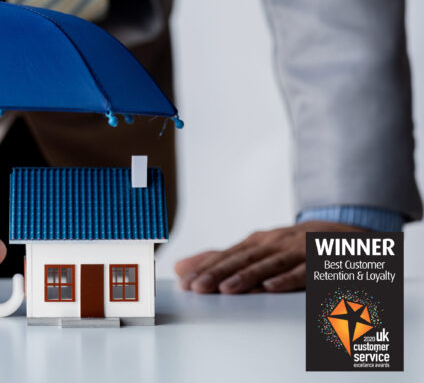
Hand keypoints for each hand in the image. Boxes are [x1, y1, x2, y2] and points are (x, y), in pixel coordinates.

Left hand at [174, 221, 367, 293]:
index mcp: (256, 242)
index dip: (205, 269)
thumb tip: (181, 267)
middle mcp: (273, 243)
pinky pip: (302, 271)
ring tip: (225, 289)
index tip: (184, 282)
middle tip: (197, 287)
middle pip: (242, 259)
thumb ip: (220, 260)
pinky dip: (287, 279)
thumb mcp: (256, 250)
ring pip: (268, 264)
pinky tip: (271, 287)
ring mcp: (296, 251)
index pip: (226, 256)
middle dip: (218, 273)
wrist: (341, 232)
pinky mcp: (318, 261)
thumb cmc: (290, 247)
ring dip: (247, 276)